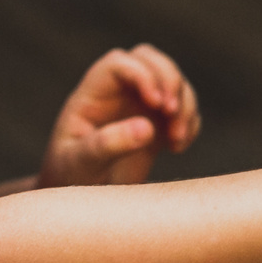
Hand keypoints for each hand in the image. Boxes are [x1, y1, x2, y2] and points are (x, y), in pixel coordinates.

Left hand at [39, 44, 201, 187]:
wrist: (81, 202)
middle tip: (172, 113)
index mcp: (91, 95)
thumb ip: (107, 145)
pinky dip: (191, 122)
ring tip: (177, 139)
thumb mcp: (81, 165)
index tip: (156, 103)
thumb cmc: (70, 179)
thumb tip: (145, 127)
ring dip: (185, 103)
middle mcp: (116, 93)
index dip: (142, 74)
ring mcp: (138, 106)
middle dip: (169, 80)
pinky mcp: (157, 124)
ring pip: (171, 80)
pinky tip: (177, 147)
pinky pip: (183, 108)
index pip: (118, 63)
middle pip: (149, 60)